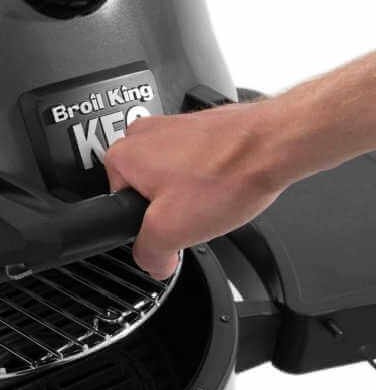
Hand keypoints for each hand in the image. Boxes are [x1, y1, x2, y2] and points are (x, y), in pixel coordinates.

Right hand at [104, 102, 287, 278]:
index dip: (144, 228)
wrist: (273, 145)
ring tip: (212, 197)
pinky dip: (208, 177)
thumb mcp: (172, 232)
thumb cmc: (227, 173)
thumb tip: (152, 263)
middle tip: (192, 214)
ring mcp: (171, 126)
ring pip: (171, 177)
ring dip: (190, 193)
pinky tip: (224, 185)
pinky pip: (194, 163)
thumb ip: (149, 254)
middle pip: (144, 192)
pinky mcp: (199, 128)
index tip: (166, 230)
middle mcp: (142, 134)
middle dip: (167, 209)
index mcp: (122, 155)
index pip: (116, 205)